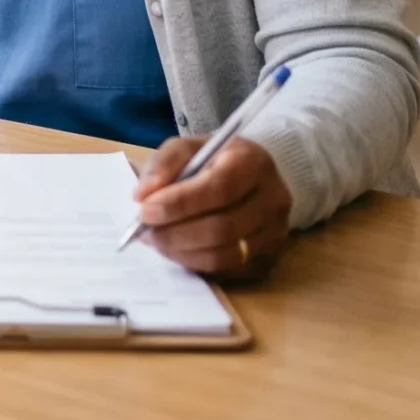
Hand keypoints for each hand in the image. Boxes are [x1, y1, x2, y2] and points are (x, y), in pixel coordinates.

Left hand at [130, 136, 292, 280]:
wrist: (249, 180)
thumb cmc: (214, 162)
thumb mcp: (188, 148)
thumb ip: (164, 164)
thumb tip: (143, 194)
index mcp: (254, 163)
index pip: (219, 188)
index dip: (180, 203)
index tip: (146, 210)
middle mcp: (273, 200)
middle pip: (222, 228)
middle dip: (175, 233)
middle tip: (145, 231)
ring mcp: (275, 233)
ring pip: (224, 255)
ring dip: (181, 252)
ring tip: (156, 240)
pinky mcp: (269, 259)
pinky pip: (227, 271)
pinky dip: (195, 264)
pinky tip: (178, 249)